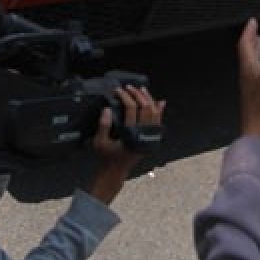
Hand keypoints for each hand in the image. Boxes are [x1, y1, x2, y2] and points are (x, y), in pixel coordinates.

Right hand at [88, 85, 164, 204]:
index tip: (118, 90)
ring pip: (154, 113)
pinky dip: (159, 111)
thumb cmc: (106, 157)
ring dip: (149, 99)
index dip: (125, 96)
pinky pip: (158, 122)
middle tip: (129, 87)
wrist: (115, 172)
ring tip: (142, 90)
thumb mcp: (99, 142)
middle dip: (138, 94)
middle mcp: (143, 134)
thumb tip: (107, 108)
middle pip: (146, 107)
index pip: (131, 109)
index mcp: (131, 134)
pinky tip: (159, 102)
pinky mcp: (151, 138)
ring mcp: (149, 137)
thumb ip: (103, 125)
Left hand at [238, 19, 259, 143]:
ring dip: (255, 49)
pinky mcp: (256, 92)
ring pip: (251, 60)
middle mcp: (247, 74)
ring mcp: (251, 83)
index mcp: (248, 68)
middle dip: (251, 38)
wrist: (258, 131)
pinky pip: (256, 70)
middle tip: (255, 28)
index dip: (248, 31)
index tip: (252, 21)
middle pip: (246, 51)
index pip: (245, 44)